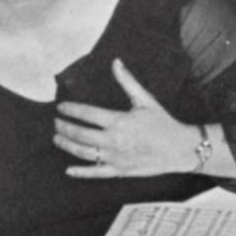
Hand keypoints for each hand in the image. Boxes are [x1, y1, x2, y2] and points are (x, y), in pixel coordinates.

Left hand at [56, 60, 203, 178]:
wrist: (180, 149)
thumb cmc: (163, 124)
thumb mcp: (146, 100)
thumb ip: (127, 82)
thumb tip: (115, 62)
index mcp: (119, 121)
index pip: (87, 114)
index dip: (71, 110)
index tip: (61, 107)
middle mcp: (114, 140)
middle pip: (80, 134)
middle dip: (64, 128)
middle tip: (56, 123)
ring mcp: (116, 158)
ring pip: (84, 153)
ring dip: (67, 146)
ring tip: (57, 139)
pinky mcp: (120, 171)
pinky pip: (96, 173)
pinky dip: (81, 172)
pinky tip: (69, 170)